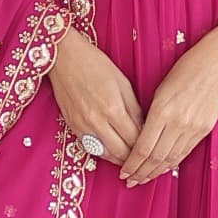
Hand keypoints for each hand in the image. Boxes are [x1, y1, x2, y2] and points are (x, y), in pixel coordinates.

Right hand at [50, 27, 142, 165]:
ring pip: (106, 154)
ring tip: (130, 158)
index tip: (151, 147)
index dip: (145, 147)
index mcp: (114, 109)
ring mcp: (83, 126)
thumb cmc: (95, 65)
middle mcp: (97, 122)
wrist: (65, 59)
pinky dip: (104, 152)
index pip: (135, 139)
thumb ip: (134, 109)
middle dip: (134, 158)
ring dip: (119, 159)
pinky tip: (112, 150)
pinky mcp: (73, 127)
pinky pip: (91, 148)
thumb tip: (143, 128)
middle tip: (143, 158)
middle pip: (121, 152)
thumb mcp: (123, 83)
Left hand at [119, 25, 217, 187]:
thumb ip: (152, 115)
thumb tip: (141, 137)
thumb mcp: (161, 89)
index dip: (132, 163)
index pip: (142, 147)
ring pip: (171, 158)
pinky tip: (163, 168)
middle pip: (155, 158)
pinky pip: (185, 152)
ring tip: (144, 179)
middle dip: (141, 172)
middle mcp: (178, 122)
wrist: (217, 62)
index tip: (123, 171)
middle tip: (130, 181)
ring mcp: (193, 127)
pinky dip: (172, 163)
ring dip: (155, 172)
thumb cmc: (185, 68)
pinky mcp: (204, 129)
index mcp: (162, 110)